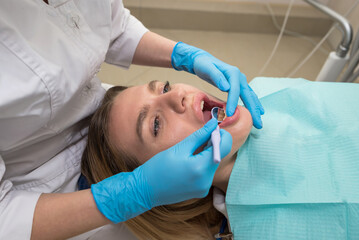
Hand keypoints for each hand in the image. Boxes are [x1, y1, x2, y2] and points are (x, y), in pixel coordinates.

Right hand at [91, 119, 231, 222]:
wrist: (145, 190)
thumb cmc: (158, 167)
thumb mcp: (179, 148)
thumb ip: (199, 136)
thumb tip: (213, 124)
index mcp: (201, 168)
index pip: (223, 147)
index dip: (220, 134)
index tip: (212, 128)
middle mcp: (206, 180)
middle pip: (219, 156)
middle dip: (213, 144)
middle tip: (200, 136)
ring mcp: (204, 188)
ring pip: (213, 164)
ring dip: (207, 154)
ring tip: (189, 151)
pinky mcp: (200, 191)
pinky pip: (207, 173)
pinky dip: (202, 165)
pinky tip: (188, 163)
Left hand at [171, 42, 264, 128]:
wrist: (204, 60)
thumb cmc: (204, 65)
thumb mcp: (207, 69)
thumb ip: (216, 77)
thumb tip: (226, 87)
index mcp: (233, 73)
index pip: (235, 90)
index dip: (233, 102)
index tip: (229, 114)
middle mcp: (239, 77)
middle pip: (248, 95)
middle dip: (253, 110)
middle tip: (258, 124)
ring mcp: (240, 81)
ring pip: (250, 96)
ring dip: (255, 109)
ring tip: (259, 121)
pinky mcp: (238, 85)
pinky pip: (247, 96)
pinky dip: (252, 104)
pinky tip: (256, 111)